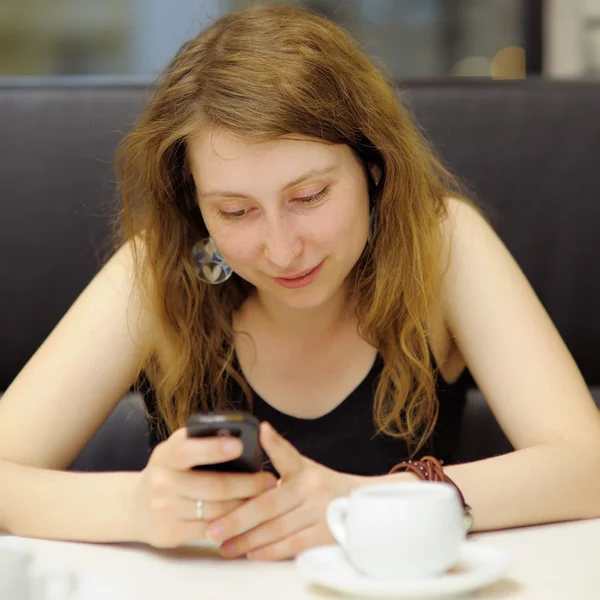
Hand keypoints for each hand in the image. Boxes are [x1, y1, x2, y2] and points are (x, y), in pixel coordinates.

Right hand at [129, 427, 276, 547]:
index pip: (189, 450)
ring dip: (244, 504)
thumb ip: (199, 442)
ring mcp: (165, 509)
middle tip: (269, 480)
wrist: (134, 506)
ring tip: (263, 497)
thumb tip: (238, 436)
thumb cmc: (169, 471)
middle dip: (247, 484)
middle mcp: (162, 482)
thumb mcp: (176, 451)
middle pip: (213, 486)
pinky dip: (231, 523)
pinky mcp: (170, 533)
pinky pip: (209, 530)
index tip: (239, 445)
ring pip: (215, 510)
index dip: (214, 448)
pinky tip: (244, 515)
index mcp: (166, 455)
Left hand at [205, 422, 360, 560]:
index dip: (267, 454)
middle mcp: (311, 489)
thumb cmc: (323, 485)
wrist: (360, 506)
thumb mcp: (304, 466)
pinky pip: (293, 544)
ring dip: (248, 540)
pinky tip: (252, 553)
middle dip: (238, 519)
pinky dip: (271, 550)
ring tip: (225, 546)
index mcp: (304, 470)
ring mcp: (319, 512)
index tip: (250, 448)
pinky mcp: (324, 535)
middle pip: (269, 505)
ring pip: (278, 528)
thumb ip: (281, 452)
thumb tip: (262, 428)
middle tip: (213, 530)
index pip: (282, 461)